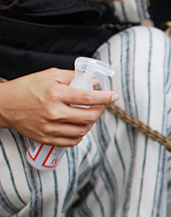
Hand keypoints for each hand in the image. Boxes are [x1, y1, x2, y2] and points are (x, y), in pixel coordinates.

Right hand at [0, 68, 118, 146]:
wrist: (4, 105)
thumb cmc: (28, 87)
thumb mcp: (49, 75)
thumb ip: (73, 77)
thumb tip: (94, 83)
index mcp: (55, 94)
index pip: (87, 98)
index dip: (104, 98)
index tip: (114, 96)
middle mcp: (53, 112)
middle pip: (88, 117)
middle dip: (99, 111)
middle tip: (100, 106)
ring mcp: (50, 128)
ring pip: (82, 131)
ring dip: (90, 123)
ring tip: (88, 115)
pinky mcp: (47, 139)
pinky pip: (72, 142)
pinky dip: (80, 135)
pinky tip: (79, 126)